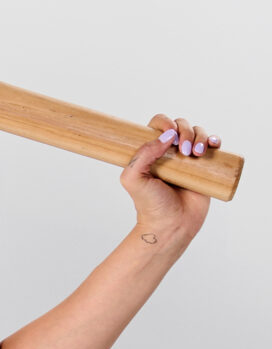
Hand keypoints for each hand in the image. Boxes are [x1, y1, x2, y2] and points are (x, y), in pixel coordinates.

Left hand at [122, 116, 221, 250]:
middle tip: (183, 150)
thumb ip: (141, 155)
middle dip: (185, 131)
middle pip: (181, 126)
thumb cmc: (150, 205)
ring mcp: (189, 159)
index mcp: (151, 151)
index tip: (170, 134)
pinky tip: (213, 144)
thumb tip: (167, 136)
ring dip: (200, 136)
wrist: (171, 225)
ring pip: (198, 133)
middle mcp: (170, 152)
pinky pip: (213, 147)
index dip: (165, 123)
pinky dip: (215, 140)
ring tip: (196, 154)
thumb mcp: (133, 180)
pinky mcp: (205, 168)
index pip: (158, 125)